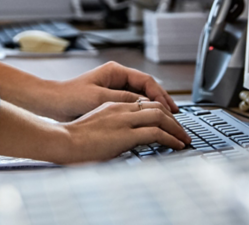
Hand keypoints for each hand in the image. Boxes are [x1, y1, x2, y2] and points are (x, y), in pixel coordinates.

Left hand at [46, 61, 177, 121]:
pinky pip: (133, 104)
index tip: (170, 108)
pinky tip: (150, 123)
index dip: (161, 94)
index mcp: (115, 71)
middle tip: (176, 116)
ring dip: (154, 107)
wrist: (53, 102)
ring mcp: (115, 87)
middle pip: (147, 88)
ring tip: (168, 120)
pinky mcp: (111, 99)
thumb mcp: (99, 98)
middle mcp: (117, 77)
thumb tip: (145, 104)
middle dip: (162, 101)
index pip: (146, 81)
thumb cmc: (71, 97)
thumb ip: (123, 99)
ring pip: (141, 96)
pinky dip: (143, 112)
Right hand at [55, 100, 190, 163]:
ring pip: (160, 116)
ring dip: (176, 128)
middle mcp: (120, 108)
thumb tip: (120, 140)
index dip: (159, 111)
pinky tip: (177, 145)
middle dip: (172, 118)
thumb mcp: (94, 127)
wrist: (64, 140)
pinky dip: (171, 138)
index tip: (168, 123)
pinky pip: (156, 133)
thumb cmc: (73, 138)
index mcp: (112, 105)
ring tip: (184, 139)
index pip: (143, 102)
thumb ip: (109, 127)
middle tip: (182, 131)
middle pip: (155, 106)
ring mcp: (124, 120)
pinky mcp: (126, 133)